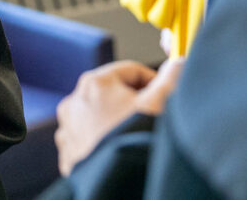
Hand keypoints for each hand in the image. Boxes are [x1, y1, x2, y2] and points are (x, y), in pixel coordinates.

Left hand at [54, 59, 184, 175]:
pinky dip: (103, 143)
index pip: (131, 71)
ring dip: (117, 123)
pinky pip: (89, 141)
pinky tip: (119, 151)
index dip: (153, 82)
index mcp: (94, 84)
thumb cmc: (137, 142)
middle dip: (134, 104)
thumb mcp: (162, 103)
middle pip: (114, 94)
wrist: (121, 183)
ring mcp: (68, 130)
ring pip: (99, 117)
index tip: (164, 97)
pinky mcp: (68, 154)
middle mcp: (73, 103)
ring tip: (135, 138)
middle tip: (152, 121)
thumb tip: (178, 63)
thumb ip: (172, 76)